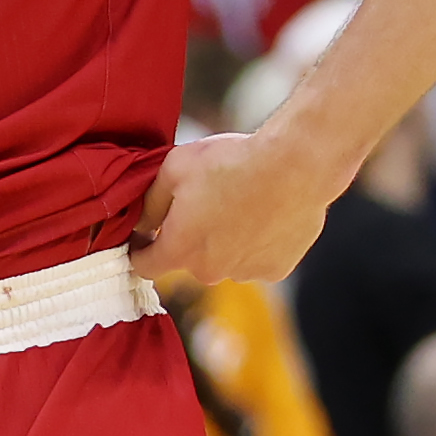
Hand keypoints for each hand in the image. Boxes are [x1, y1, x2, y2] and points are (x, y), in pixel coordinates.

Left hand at [127, 131, 336, 289]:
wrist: (296, 165)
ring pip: (226, 260)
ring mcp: (245, 273)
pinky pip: (257, 259)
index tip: (144, 238)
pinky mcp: (276, 269)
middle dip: (191, 237)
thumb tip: (140, 223)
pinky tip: (265, 214)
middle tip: (206, 201)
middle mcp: (210, 271)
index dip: (140, 250)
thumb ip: (149, 202)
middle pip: (190, 260)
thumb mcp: (173, 168)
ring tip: (242, 203)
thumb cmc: (233, 162)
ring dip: (226, 240)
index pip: (145, 266)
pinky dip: (258, 243)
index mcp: (180, 249)